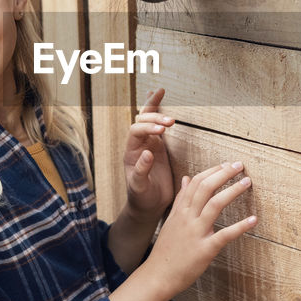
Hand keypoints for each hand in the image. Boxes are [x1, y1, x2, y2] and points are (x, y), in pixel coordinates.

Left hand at [123, 88, 174, 221]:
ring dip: (157, 110)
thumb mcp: (139, 188)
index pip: (136, 131)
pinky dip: (157, 109)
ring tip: (165, 102)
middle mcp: (137, 144)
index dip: (148, 128)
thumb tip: (146, 153)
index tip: (162, 131)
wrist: (148, 206)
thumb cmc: (142, 198)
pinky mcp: (158, 146)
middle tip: (171, 122)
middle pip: (142, 121)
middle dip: (155, 118)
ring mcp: (148, 143)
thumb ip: (140, 171)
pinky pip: (157, 124)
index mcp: (130, 152)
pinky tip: (158, 95)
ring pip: (148, 118)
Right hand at [142, 161, 257, 300]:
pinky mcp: (205, 250)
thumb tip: (186, 178)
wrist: (158, 276)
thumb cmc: (167, 250)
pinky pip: (224, 235)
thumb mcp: (170, 220)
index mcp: (180, 211)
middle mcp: (187, 218)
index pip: (196, 182)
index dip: (212, 171)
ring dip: (232, 191)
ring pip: (214, 205)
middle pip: (206, 188)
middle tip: (239, 166)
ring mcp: (196, 233)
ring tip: (246, 182)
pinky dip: (240, 226)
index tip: (225, 164)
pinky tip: (253, 219)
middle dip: (224, 174)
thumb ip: (180, 200)